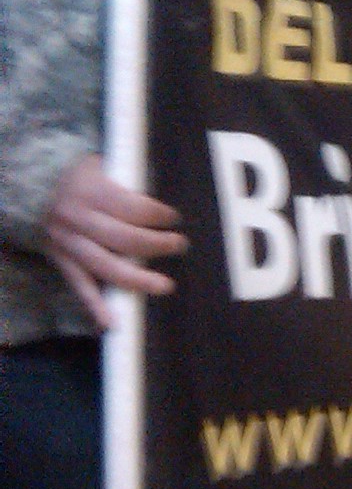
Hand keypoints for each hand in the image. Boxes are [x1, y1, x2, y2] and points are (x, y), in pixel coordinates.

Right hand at [43, 157, 185, 329]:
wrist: (33, 188)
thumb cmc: (79, 177)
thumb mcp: (101, 166)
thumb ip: (127, 184)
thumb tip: (163, 207)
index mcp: (91, 191)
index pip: (134, 207)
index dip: (159, 214)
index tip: (175, 218)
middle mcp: (77, 218)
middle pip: (126, 238)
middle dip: (158, 244)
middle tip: (179, 245)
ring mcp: (67, 243)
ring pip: (107, 266)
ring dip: (138, 278)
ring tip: (164, 285)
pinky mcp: (60, 260)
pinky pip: (79, 285)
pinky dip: (95, 305)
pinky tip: (111, 322)